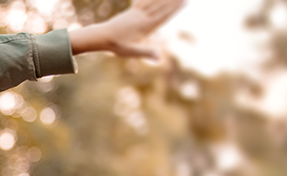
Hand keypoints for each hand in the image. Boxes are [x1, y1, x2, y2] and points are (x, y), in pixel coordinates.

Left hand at [69, 0, 183, 59]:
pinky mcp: (131, 12)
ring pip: (154, 2)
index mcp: (145, 26)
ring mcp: (137, 13)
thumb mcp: (132, 51)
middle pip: (161, 6)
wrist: (102, 36)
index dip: (175, 8)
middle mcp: (143, 17)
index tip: (185, 2)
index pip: (164, 15)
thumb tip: (159, 58)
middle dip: (174, 0)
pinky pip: (144, 2)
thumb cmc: (117, 45)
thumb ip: (146, 53)